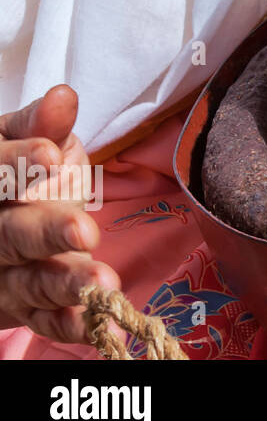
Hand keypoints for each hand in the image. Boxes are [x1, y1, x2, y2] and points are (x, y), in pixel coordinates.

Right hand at [0, 86, 118, 343]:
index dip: (17, 165)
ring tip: (104, 282)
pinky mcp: (16, 306)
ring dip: (64, 283)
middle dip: (45, 232)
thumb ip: (44, 125)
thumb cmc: (30, 168)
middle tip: (85, 230)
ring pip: (25, 279)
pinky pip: (40, 319)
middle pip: (7, 234)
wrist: (14, 210)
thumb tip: (63, 97)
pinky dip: (68, 323)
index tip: (53, 156)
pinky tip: (99, 323)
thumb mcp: (32, 140)